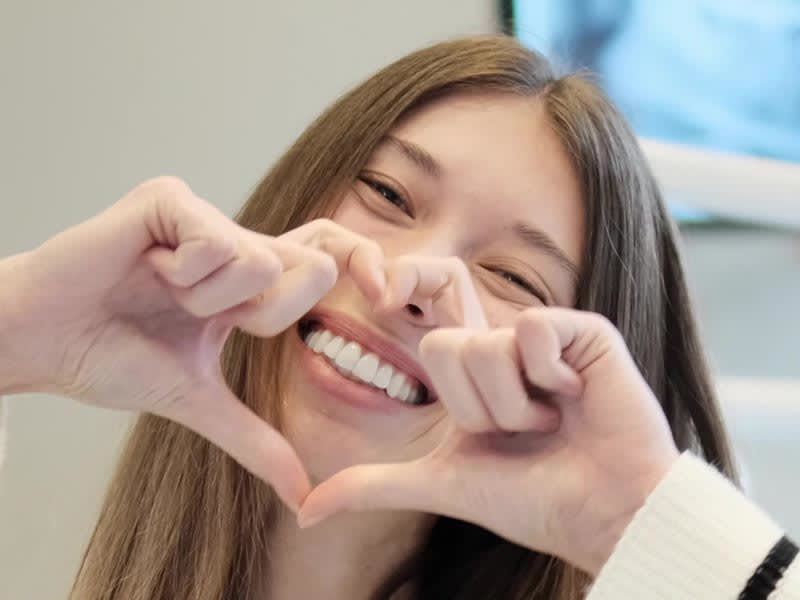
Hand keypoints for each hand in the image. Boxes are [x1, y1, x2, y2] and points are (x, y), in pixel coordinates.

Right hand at [0, 177, 384, 510]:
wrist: (40, 340)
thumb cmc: (110, 358)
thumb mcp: (195, 399)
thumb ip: (254, 438)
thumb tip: (302, 493)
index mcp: (249, 282)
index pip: (329, 261)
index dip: (368, 272)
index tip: (389, 300)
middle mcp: (237, 241)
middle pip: (312, 265)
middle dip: (261, 311)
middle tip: (197, 315)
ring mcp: (207, 215)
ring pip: (261, 260)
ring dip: (206, 299)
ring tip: (159, 292)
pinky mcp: (172, 197)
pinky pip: (217, 240)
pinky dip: (182, 273)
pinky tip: (145, 269)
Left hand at [298, 307, 679, 574]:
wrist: (601, 514)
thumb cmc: (530, 500)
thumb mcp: (442, 483)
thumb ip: (373, 484)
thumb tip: (305, 510)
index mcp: (470, 369)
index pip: (422, 307)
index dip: (402, 283)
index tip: (381, 291)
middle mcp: (503, 344)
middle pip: (443, 347)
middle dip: (475, 410)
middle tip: (519, 429)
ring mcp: (543, 335)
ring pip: (485, 347)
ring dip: (515, 406)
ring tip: (552, 421)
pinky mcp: (582, 331)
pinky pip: (533, 329)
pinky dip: (549, 378)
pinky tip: (576, 397)